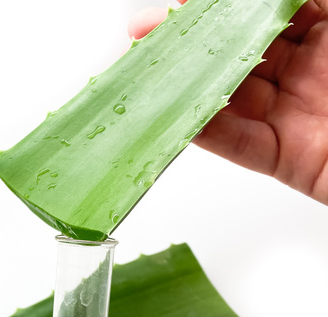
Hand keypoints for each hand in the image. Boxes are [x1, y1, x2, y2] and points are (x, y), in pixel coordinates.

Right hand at [129, 0, 327, 204]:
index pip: (263, 12)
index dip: (217, 7)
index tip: (183, 2)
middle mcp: (311, 72)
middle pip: (236, 54)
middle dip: (190, 43)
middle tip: (148, 32)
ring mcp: (296, 116)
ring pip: (229, 98)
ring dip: (185, 85)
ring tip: (147, 70)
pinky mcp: (289, 160)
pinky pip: (238, 144)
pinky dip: (203, 132)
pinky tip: (174, 115)